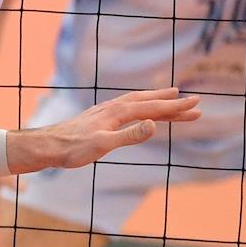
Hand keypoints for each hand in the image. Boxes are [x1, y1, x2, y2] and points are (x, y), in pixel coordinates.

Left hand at [7, 87, 200, 172]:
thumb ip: (129, 136)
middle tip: (195, 102)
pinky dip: (143, 105)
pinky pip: (130, 107)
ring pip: (140, 102)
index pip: (153, 108)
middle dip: (172, 102)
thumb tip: (154, 125)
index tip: (196, 104)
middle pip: (150, 102)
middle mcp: (115, 107)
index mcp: (118, 113)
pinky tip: (144, 109)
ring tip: (174, 98)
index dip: (176, 107)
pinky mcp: (103, 117)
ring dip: (159, 101)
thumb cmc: (74, 148)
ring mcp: (108, 111)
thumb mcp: (103, 145)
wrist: (50, 145)